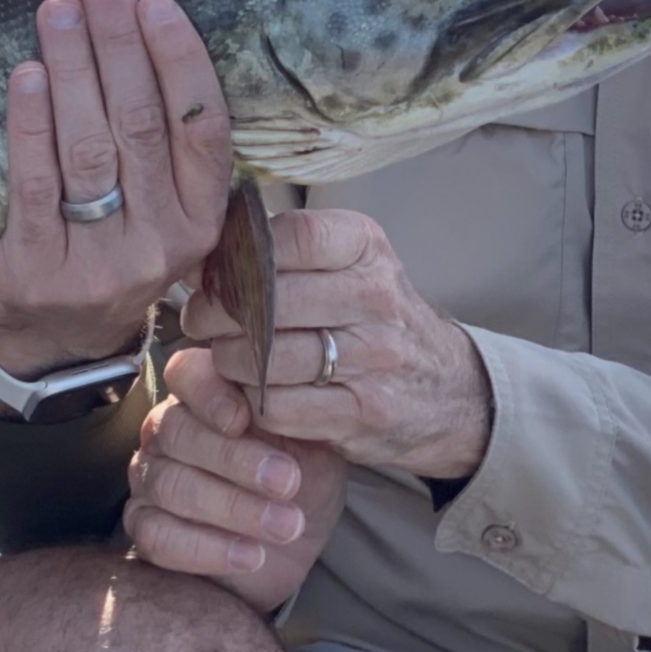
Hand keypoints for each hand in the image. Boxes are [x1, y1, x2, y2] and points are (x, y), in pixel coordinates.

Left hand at [0, 0, 231, 402]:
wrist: (51, 350)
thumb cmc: (106, 252)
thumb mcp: (158, 215)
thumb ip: (161, 148)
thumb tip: (139, 32)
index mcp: (199, 222)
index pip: (202, 130)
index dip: (181, 62)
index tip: (156, 4)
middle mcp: (159, 243)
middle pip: (140, 126)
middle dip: (119, 45)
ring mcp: (99, 260)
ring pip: (90, 148)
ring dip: (73, 69)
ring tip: (58, 11)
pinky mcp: (37, 269)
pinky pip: (35, 183)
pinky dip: (30, 123)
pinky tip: (25, 74)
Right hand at [124, 347, 344, 613]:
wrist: (290, 546)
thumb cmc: (301, 485)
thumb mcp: (315, 450)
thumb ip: (298, 423)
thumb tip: (291, 403)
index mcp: (206, 396)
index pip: (186, 373)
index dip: (209, 394)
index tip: (245, 420)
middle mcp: (167, 430)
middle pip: (177, 432)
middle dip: (235, 459)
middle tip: (287, 482)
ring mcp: (149, 477)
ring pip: (171, 485)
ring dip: (233, 509)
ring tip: (284, 527)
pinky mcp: (144, 526)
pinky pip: (157, 535)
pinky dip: (206, 548)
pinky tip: (250, 556)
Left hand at [180, 207, 492, 477]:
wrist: (449, 390)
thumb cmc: (375, 317)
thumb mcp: (348, 265)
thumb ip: (283, 252)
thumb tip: (203, 255)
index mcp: (366, 248)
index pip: (295, 237)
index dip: (240, 256)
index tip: (214, 273)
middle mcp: (376, 298)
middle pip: (272, 301)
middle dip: (218, 313)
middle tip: (201, 321)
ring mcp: (374, 359)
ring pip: (268, 358)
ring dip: (230, 361)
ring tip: (226, 357)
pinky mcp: (364, 414)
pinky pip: (280, 407)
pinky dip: (253, 401)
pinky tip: (254, 391)